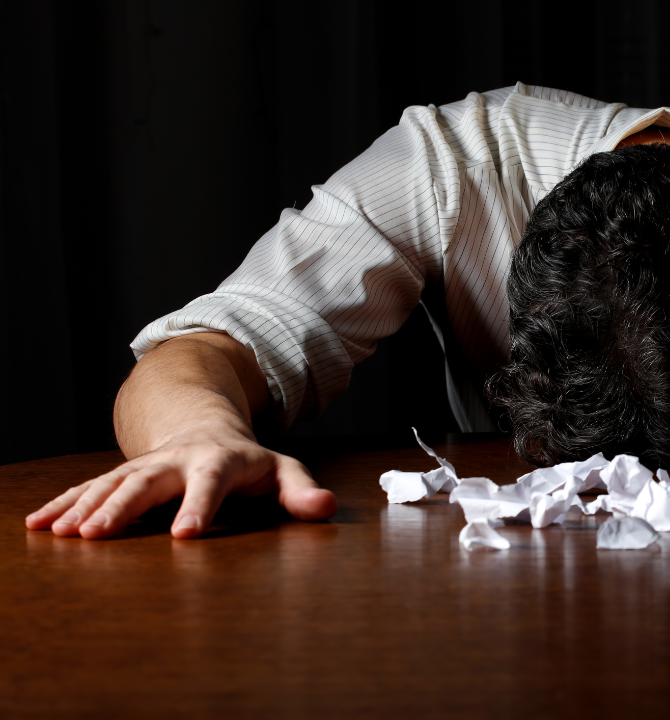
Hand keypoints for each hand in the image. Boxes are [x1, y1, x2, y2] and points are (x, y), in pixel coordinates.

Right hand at [25, 433, 336, 539]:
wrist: (209, 431)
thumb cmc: (251, 465)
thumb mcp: (284, 473)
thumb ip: (302, 492)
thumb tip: (328, 508)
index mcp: (221, 460)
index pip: (211, 481)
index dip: (199, 506)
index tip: (185, 535)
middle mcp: (177, 459)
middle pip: (148, 481)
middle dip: (122, 507)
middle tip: (97, 536)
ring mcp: (146, 465)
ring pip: (113, 483)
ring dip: (85, 507)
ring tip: (63, 534)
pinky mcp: (124, 474)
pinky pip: (90, 488)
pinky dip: (64, 504)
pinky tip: (39, 525)